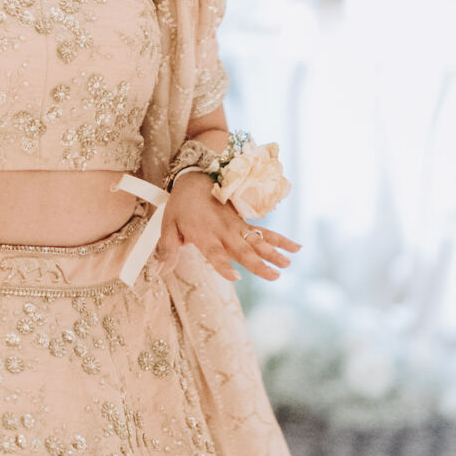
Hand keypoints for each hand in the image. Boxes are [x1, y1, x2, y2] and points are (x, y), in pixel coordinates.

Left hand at [159, 173, 298, 284]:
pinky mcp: (244, 223)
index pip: (215, 253)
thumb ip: (167, 251)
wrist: (194, 179)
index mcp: (204, 234)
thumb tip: (160, 273)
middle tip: (274, 276)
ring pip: (258, 241)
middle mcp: (223, 232)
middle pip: (243, 250)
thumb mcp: (168, 226)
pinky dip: (280, 239)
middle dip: (258, 264)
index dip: (224, 265)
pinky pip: (265, 232)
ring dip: (274, 252)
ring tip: (288, 263)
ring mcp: (236, 227)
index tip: (235, 277)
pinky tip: (296, 247)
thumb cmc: (180, 206)